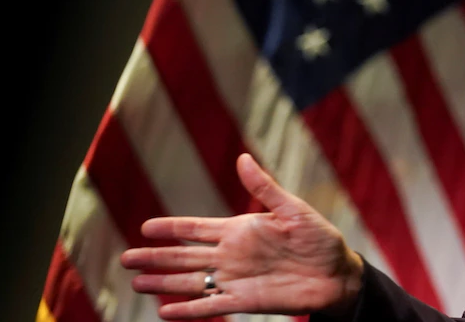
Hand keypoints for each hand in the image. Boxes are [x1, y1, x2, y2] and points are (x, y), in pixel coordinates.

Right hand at [120, 153, 363, 318]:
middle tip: (126, 259)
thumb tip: (243, 158)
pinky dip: (188, 310)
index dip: (171, 228)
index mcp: (240, 230)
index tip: (144, 228)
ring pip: (190, 282)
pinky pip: (210, 307)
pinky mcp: (244, 302)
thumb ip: (265, 188)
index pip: (196, 228)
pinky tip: (164, 312)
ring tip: (137, 284)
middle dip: (155, 257)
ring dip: (164, 283)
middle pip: (184, 256)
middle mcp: (231, 255)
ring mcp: (235, 279)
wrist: (337, 273)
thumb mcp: (293, 210)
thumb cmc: (319, 239)